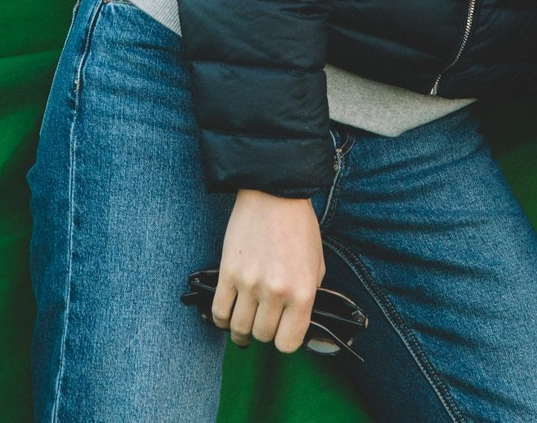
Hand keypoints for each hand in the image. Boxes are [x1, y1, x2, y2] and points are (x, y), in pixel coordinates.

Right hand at [212, 189, 325, 353]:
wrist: (273, 193)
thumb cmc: (298, 227)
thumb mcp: (317, 264)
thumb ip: (309, 296)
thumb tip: (297, 322)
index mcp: (302, 292)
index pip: (288, 343)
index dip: (284, 341)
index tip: (282, 334)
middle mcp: (276, 292)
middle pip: (263, 335)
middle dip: (264, 332)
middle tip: (264, 320)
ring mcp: (249, 283)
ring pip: (239, 328)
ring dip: (242, 330)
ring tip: (244, 323)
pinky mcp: (228, 272)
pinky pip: (219, 311)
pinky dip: (222, 319)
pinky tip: (228, 315)